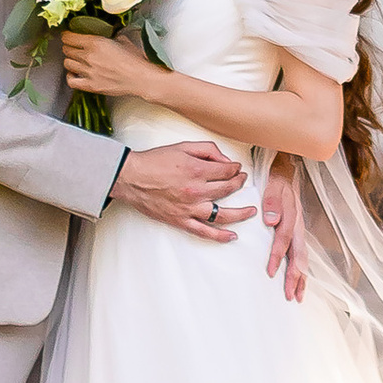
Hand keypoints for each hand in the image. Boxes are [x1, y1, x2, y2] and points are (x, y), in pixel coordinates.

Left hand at [61, 23, 165, 104]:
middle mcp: (89, 56)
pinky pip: (71, 81)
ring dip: (70, 60)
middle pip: (67, 50)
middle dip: (68, 47)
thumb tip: (108, 35)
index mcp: (96, 43)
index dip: (67, 36)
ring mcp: (89, 72)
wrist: (141, 78)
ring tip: (74, 59)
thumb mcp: (123, 40)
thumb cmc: (135, 60)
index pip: (70, 37)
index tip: (67, 36)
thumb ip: (111, 36)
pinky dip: (70, 76)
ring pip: (67, 63)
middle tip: (72, 46)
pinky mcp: (91, 86)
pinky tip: (74, 73)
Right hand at [112, 139, 253, 240]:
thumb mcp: (183, 147)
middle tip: (242, 180)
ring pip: (222, 214)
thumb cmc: (154, 161)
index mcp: (197, 170)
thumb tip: (225, 160)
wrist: (131, 178)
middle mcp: (196, 191)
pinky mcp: (181, 221)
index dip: (235, 169)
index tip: (237, 168)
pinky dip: (220, 236)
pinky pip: (204, 232)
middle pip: (227, 189)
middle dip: (239, 183)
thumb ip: (207, 150)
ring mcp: (189, 208)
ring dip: (240, 213)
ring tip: (251, 211)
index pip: (226, 171)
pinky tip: (232, 235)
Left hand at [262, 159, 307, 301]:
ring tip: (298, 296)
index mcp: (291, 215)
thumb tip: (270, 221)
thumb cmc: (277, 181)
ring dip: (301, 278)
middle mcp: (299, 226)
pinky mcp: (299, 233)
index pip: (284, 239)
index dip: (277, 256)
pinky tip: (300, 282)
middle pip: (299, 255)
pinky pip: (302, 255)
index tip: (270, 272)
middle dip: (295, 277)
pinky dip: (302, 270)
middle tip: (291, 296)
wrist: (288, 172)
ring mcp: (300, 231)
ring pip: (303, 258)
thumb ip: (271, 202)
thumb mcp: (272, 185)